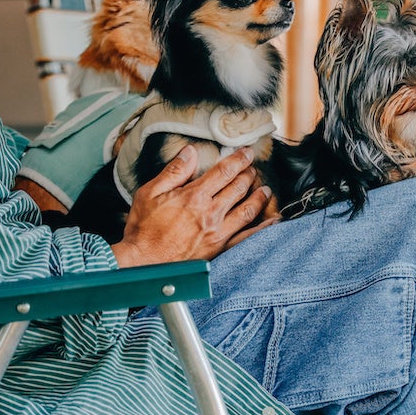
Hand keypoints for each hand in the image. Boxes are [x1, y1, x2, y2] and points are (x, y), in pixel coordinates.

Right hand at [110, 145, 275, 267]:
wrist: (144, 263)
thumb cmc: (143, 229)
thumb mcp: (149, 193)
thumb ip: (174, 171)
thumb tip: (190, 151)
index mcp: (194, 196)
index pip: (224, 172)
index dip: (239, 160)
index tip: (248, 153)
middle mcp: (211, 213)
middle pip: (238, 188)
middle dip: (249, 175)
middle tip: (254, 169)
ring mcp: (218, 232)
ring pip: (247, 210)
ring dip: (259, 197)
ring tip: (265, 190)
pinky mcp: (220, 249)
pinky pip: (248, 237)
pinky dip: (263, 228)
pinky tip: (272, 221)